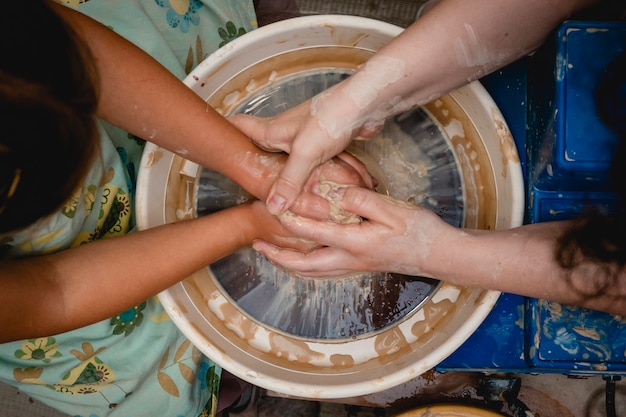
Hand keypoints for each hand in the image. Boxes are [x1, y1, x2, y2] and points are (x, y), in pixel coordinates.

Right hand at [230, 88, 380, 214]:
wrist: (365, 105)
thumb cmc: (330, 119)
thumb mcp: (305, 153)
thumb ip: (289, 181)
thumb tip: (272, 208)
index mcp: (271, 130)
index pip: (238, 126)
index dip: (222, 132)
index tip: (208, 142)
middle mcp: (284, 132)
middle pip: (260, 146)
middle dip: (252, 161)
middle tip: (243, 180)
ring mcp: (304, 136)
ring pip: (287, 157)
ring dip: (285, 172)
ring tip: (276, 191)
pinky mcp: (323, 142)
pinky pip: (311, 161)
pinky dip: (311, 173)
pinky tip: (313, 187)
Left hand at [252, 187, 452, 276]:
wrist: (439, 255)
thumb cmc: (419, 231)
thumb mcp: (393, 209)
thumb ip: (362, 200)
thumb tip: (335, 192)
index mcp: (356, 242)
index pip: (316, 232)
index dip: (292, 222)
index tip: (273, 210)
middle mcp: (350, 259)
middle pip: (305, 264)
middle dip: (278, 256)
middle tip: (258, 246)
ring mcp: (355, 265)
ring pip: (313, 272)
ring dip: (289, 264)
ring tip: (271, 255)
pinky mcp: (360, 266)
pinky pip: (324, 270)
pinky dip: (306, 266)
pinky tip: (303, 258)